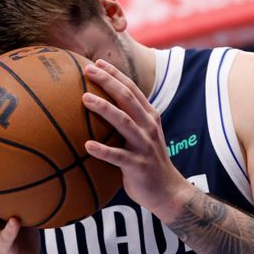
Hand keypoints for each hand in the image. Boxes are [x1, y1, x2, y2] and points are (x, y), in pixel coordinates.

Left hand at [83, 59, 190, 221]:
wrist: (168, 191)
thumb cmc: (148, 162)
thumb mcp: (143, 136)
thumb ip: (129, 121)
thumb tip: (101, 108)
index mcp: (149, 118)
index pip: (132, 89)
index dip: (116, 74)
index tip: (97, 63)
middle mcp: (148, 127)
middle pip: (127, 98)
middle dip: (108, 82)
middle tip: (88, 70)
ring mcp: (144, 146)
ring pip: (123, 122)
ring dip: (104, 108)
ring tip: (85, 98)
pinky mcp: (138, 165)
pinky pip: (118, 157)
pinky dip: (103, 151)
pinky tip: (87, 146)